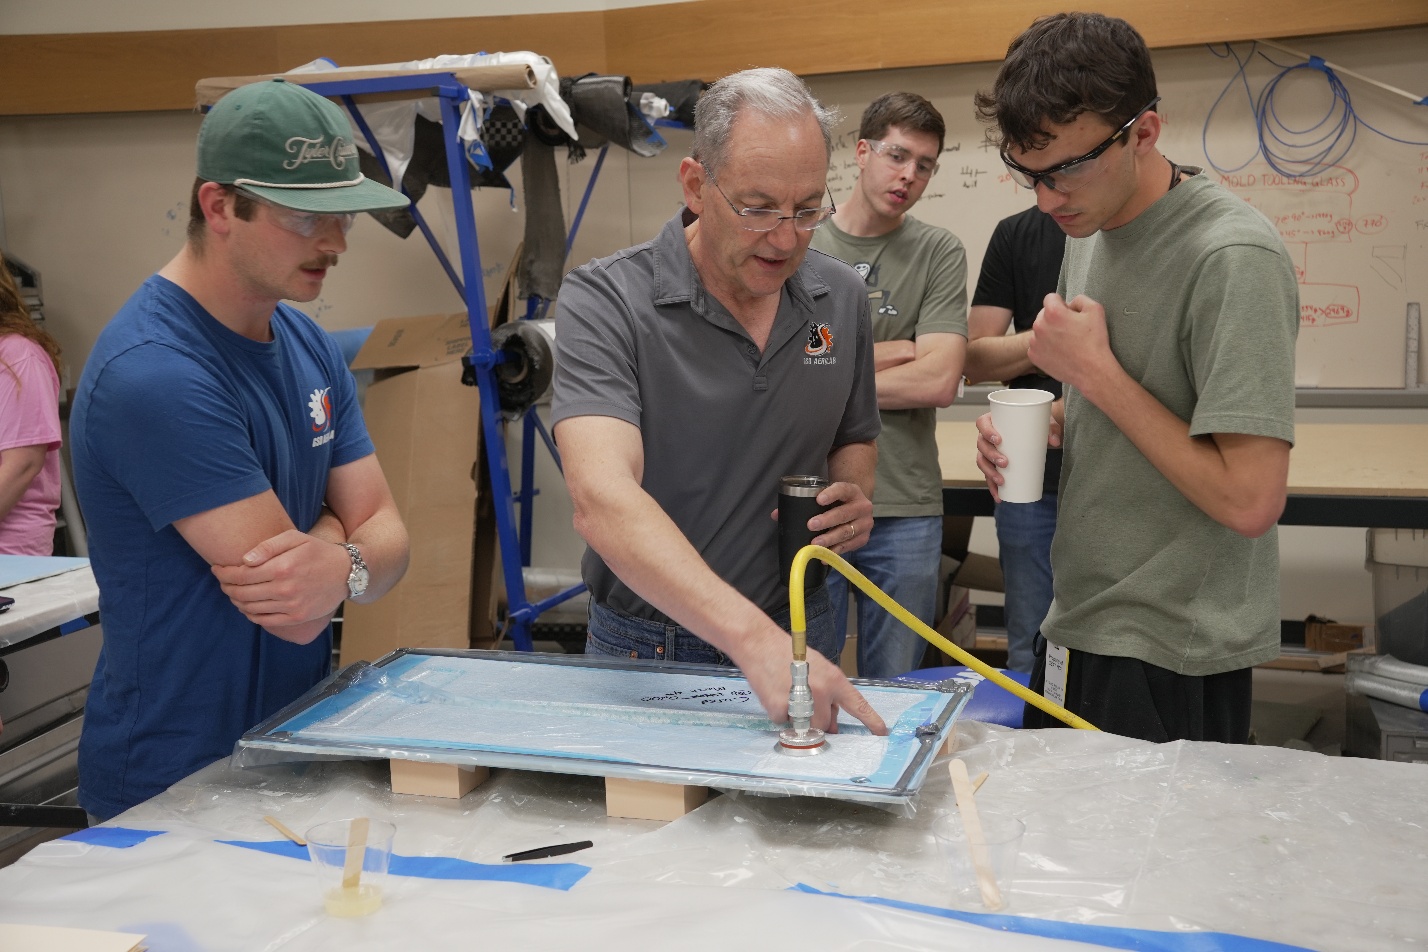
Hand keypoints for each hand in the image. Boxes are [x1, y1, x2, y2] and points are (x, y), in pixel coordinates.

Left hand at [211, 529, 349, 635]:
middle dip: (226, 586)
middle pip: (242, 593)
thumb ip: (268, 546)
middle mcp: (285, 589)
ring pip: (250, 608)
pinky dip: (250, 614)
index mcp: (282, 567)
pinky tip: (247, 606)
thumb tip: (244, 560)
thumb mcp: (295, 538)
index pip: (241, 574)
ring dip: (236, 600)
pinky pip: (264, 621)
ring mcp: (291, 606)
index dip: (223, 573)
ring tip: (233, 592)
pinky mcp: (296, 617)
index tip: (217, 569)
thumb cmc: (318, 551)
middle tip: (223, 581)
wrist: (347, 572)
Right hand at [737, 632, 887, 735]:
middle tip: (804, 700)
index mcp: (834, 680)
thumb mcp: (819, 668)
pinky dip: (780, 714)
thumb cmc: (790, 654)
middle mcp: (821, 692)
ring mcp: (800, 701)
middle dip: (818, 718)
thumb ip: (830, 695)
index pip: (857, 704)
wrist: (760, 644)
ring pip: (806, 727)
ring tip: (788, 695)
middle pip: (826, 723)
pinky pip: (784, 723)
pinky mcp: (779, 708)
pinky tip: (775, 694)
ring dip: (799, 718)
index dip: (871, 720)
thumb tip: (833, 724)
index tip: (882, 733)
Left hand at [808, 480, 873, 554]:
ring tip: (815, 543)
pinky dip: (835, 551)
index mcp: (853, 491)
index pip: (843, 490)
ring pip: (847, 532)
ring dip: (830, 538)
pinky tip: (824, 556)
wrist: (858, 509)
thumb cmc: (839, 501)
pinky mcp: (864, 538)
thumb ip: (814, 498)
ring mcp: (865, 524)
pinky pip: (849, 546)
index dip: (831, 494)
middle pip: (844, 514)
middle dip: (827, 520)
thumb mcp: (831, 494)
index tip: (819, 500)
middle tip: (811, 525)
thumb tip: (785, 512)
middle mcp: (863, 507)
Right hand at [975, 410, 1061, 502]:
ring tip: (1001, 481)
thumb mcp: (1043, 423)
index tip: (998, 440)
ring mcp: (989, 451)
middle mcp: (987, 436)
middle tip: (1005, 463)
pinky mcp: (994, 464)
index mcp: (993, 421)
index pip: (981, 423)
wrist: (1037, 432)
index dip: (986, 432)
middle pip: (981, 445)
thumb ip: (1051, 429)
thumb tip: (1055, 441)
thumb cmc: (1035, 423)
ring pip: (982, 461)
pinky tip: (998, 496)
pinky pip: (988, 475)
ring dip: (989, 473)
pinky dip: (993, 487)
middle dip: (991, 456)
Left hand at [1027, 293, 1113, 391]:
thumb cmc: (1095, 340)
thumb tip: (1070, 303)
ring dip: (1049, 333)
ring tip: (1065, 342)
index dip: (1062, 304)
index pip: (1051, 298)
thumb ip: (1079, 299)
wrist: (1092, 370)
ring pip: (1040, 330)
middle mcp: (1039, 325)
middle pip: (1043, 315)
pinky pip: (1037, 346)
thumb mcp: (1095, 309)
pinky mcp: (1034, 356)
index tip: (1070, 314)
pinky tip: (1059, 352)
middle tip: (1069, 330)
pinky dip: (1045, 347)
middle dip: (1054, 318)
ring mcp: (1034, 342)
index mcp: (1052, 312)